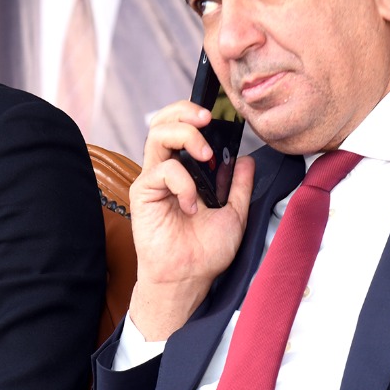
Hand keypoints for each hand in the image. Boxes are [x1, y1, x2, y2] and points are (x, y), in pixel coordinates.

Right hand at [124, 100, 255, 341]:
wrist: (189, 278)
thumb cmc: (205, 252)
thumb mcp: (235, 213)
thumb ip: (239, 185)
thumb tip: (246, 160)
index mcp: (186, 171)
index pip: (182, 128)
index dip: (194, 114)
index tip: (218, 116)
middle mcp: (167, 170)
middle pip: (163, 121)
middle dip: (184, 111)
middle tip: (206, 119)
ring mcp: (153, 179)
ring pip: (158, 134)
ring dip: (186, 136)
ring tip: (206, 156)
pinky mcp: (143, 192)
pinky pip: (163, 170)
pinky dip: (184, 182)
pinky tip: (192, 205)